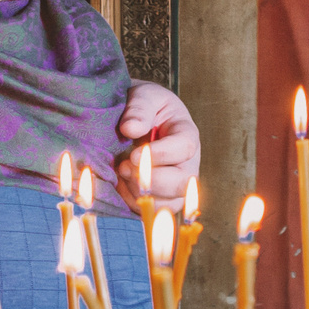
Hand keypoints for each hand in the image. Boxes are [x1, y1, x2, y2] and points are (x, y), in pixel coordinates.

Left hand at [116, 81, 200, 203]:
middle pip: (182, 182)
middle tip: (125, 166)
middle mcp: (187, 163)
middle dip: (151, 179)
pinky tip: (120, 184)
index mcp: (186, 134)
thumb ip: (140, 108)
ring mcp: (176, 185)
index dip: (160, 154)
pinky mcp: (160, 199)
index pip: (185, 148)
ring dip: (141, 193)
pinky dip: (132, 202)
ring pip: (169, 203)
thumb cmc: (143, 106)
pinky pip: (152, 212)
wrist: (133, 119)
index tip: (134, 153)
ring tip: (122, 173)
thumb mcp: (143, 96)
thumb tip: (131, 128)